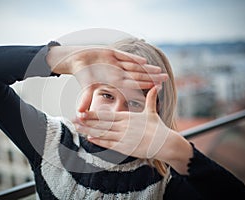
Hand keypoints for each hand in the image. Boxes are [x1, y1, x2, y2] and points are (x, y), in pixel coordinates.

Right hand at [47, 46, 167, 111]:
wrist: (78, 59)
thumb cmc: (83, 74)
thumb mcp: (86, 87)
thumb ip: (86, 98)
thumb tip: (79, 112)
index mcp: (115, 81)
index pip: (132, 85)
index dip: (144, 87)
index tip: (156, 89)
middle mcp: (118, 72)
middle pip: (137, 75)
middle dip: (151, 77)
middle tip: (166, 78)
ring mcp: (117, 63)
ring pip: (134, 66)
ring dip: (146, 68)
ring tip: (159, 70)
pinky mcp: (113, 53)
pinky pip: (125, 56)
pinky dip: (133, 58)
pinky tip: (144, 61)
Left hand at [74, 86, 171, 159]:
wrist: (165, 143)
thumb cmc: (158, 128)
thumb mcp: (152, 112)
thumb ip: (150, 99)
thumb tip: (157, 86)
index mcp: (126, 117)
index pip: (105, 115)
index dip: (92, 114)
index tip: (81, 112)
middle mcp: (122, 126)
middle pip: (100, 123)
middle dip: (86, 122)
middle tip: (73, 119)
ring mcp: (123, 137)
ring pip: (102, 133)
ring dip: (89, 131)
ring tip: (77, 129)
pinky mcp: (125, 148)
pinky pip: (109, 144)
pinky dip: (99, 142)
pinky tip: (90, 139)